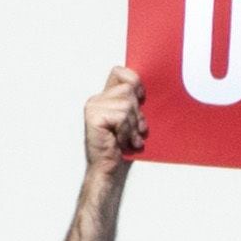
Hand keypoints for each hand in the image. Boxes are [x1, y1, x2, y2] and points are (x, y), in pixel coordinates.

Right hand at [80, 68, 141, 183]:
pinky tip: (121, 140)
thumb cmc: (123, 147)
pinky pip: (121, 116)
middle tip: (134, 130)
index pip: (121, 72)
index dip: (136, 82)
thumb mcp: (134, 121)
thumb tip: (148, 89)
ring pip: (128, 104)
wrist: (109, 168)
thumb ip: (136, 104)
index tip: (142, 98)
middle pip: (129, 89)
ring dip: (133, 125)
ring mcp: (94, 106)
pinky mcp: (93, 116)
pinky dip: (127, 131)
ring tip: (128, 137)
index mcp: (107, 97)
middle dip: (138, 113)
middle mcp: (98, 99)